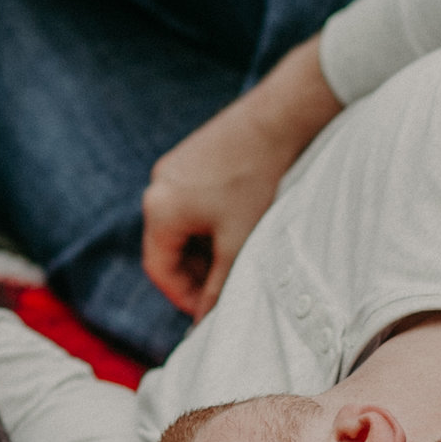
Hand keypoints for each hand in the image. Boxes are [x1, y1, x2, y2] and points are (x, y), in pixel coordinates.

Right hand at [140, 35, 343, 318]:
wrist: (283, 118)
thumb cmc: (260, 181)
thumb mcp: (239, 244)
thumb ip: (218, 287)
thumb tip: (205, 323)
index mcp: (159, 209)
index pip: (159, 269)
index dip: (183, 297)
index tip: (209, 312)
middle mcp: (158, 185)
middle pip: (168, 246)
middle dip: (196, 271)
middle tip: (227, 287)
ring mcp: (174, 167)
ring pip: (183, 224)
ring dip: (205, 246)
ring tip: (239, 255)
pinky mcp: (193, 154)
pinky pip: (193, 200)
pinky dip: (211, 220)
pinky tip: (243, 223)